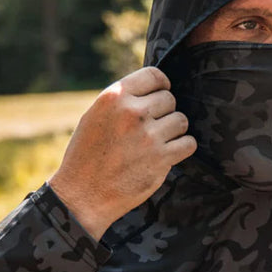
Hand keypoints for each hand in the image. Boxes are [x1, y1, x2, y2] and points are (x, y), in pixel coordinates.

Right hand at [49, 67, 195, 238]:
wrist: (83, 195)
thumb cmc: (87, 155)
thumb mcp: (95, 116)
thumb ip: (122, 101)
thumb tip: (153, 89)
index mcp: (114, 97)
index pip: (153, 76)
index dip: (161, 85)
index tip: (160, 95)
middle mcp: (132, 113)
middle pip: (169, 99)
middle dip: (164, 112)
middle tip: (151, 128)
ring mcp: (149, 136)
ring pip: (181, 121)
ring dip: (174, 130)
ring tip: (157, 142)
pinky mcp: (161, 159)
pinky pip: (188, 143)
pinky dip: (182, 148)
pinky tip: (169, 153)